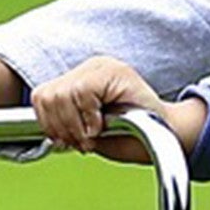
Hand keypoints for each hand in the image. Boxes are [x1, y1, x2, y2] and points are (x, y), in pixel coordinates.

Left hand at [30, 56, 206, 162]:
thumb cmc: (132, 137)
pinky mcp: (116, 72)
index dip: (48, 124)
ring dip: (74, 125)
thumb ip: (65, 124)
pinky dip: (89, 117)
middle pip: (46, 96)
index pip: (40, 97)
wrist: (168, 138)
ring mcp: (103, 67)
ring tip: (93, 136)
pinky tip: (103, 126)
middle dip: (59, 127)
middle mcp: (90, 68)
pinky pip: (83, 93)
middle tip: (81, 142)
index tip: (65, 142)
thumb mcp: (88, 133)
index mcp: (81, 79)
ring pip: (61, 94)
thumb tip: (44, 126)